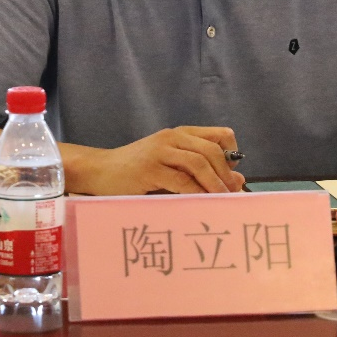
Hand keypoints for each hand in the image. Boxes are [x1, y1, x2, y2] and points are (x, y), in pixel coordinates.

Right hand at [74, 126, 244, 195]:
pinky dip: (197, 192)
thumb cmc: (136, 169)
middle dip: (227, 172)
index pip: (219, 134)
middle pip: (211, 149)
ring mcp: (160, 151)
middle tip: (234, 192)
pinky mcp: (149, 169)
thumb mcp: (169, 163)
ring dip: (215, 182)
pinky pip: (181, 180)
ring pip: (198, 162)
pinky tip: (203, 202)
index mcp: (180, 133)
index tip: (235, 173)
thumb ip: (198, 169)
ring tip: (223, 199)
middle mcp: (172, 137)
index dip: (232, 153)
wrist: (99, 170)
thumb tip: (238, 178)